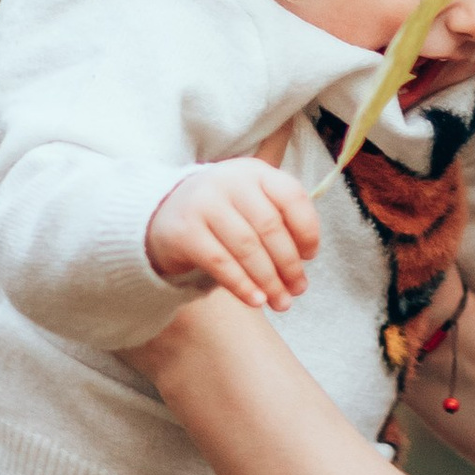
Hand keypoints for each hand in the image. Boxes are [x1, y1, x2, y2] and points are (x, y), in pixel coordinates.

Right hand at [145, 158, 323, 307]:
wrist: (164, 214)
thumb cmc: (224, 212)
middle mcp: (230, 182)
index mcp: (255, 172)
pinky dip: (242, 285)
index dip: (307, 229)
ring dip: (269, 280)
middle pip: (270, 227)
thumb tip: (304, 260)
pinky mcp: (184, 231)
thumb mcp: (252, 201)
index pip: (292, 196)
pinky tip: (256, 301)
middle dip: (289, 264)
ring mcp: (204, 204)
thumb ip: (281, 220)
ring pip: (247, 247)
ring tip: (282, 302)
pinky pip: (220, 263)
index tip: (310, 256)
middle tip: (298, 289)